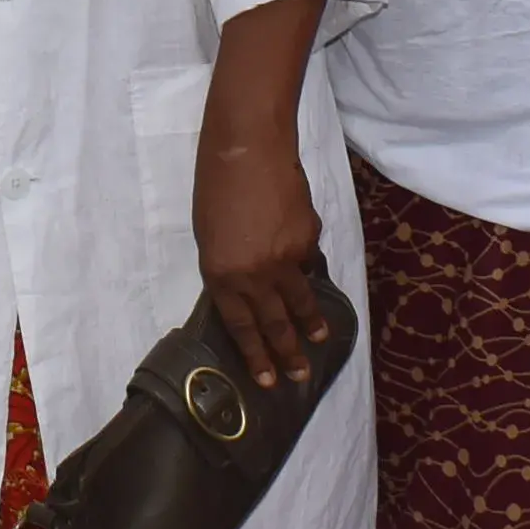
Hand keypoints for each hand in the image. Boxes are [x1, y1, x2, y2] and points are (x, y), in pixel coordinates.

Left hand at [194, 116, 332, 390]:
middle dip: (288, 354)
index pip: (241, 328)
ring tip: (320, 338)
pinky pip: (308, 262)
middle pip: (274, 324)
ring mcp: (284, 260)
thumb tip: (254, 289)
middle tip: (300, 375)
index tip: (268, 380)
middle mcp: (253, 276)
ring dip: (311, 324)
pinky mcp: (307, 240)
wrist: (247, 149)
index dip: (256, 356)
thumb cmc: (216, 188)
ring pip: (300, 302)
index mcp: (221, 276)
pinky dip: (307, 266)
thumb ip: (230, 269)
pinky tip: (307, 266)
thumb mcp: (209, 237)